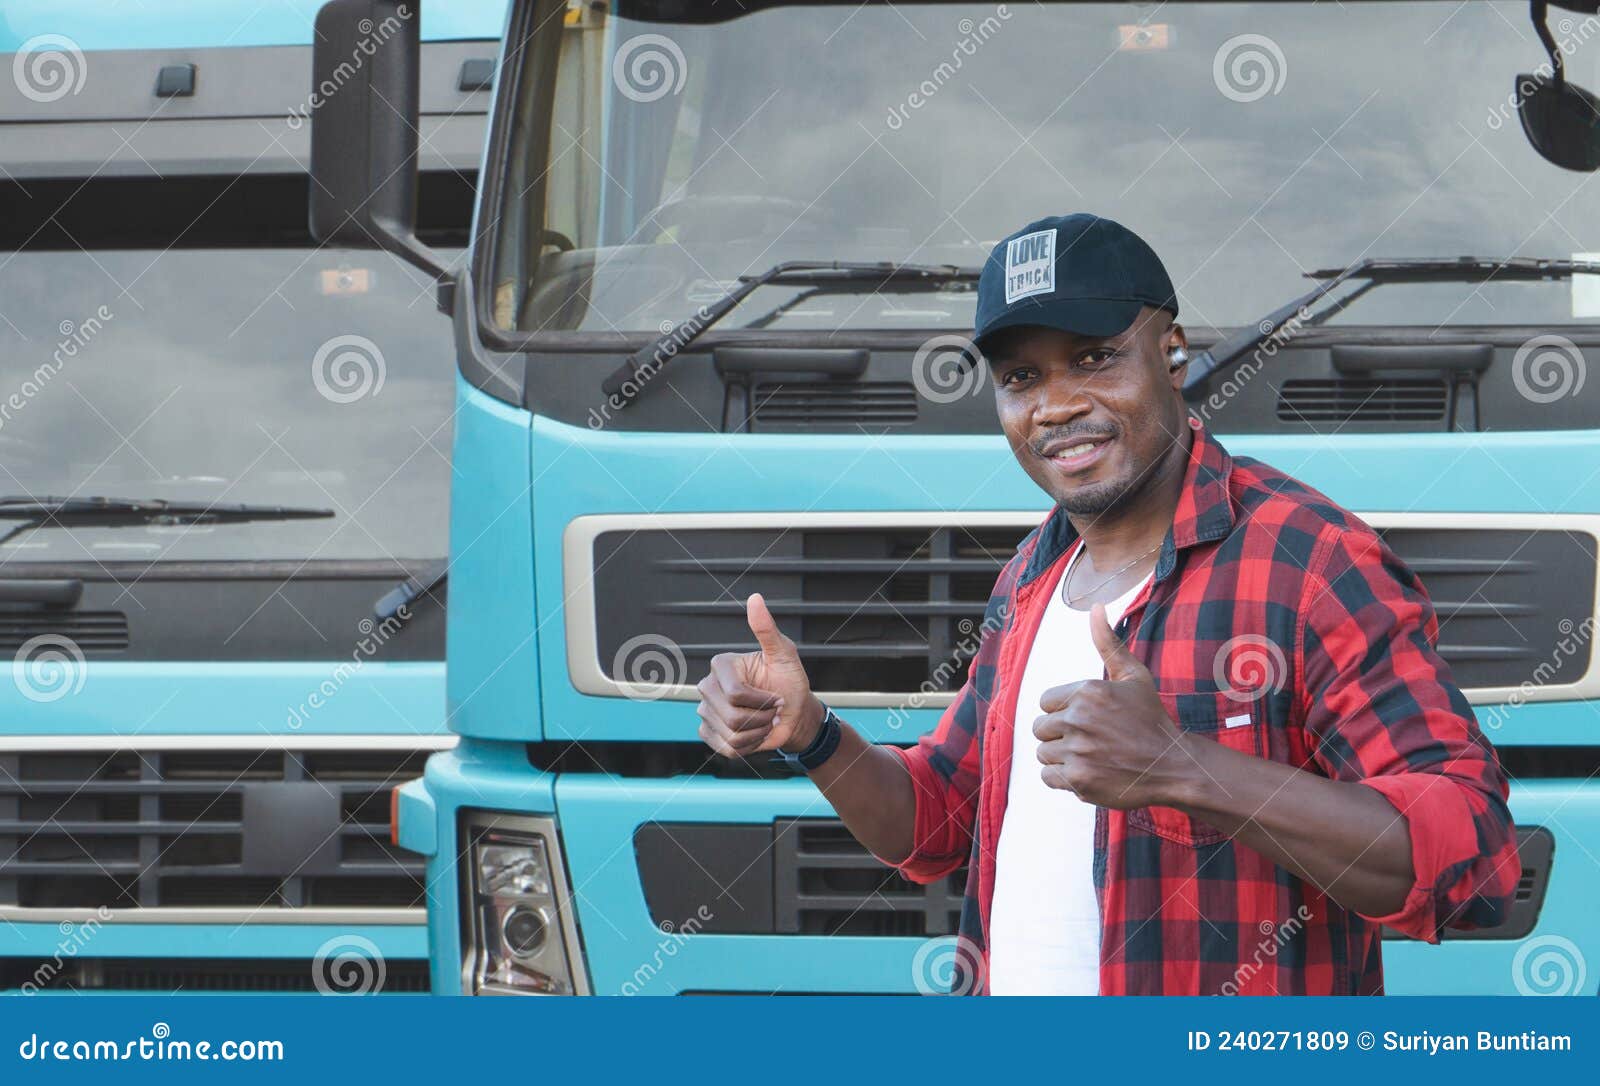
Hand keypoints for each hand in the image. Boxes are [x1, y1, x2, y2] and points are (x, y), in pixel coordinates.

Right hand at [695, 593, 823, 757]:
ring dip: (758, 732)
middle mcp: (708, 686)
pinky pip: (726, 748)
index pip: (735, 694)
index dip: (763, 700)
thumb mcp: (784, 654)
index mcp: (721, 665)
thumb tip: (755, 598)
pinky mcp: (707, 732)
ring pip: (731, 734)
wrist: (792, 714)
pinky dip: (748, 746)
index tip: (778, 695)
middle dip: (762, 718)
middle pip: (732, 716)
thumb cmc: (789, 681)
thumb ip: (767, 629)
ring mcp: (705, 710)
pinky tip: (755, 733)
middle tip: (772, 710)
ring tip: (765, 721)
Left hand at [1032, 603, 1190, 807]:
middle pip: (1040, 727)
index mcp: (1088, 692)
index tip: (1085, 718)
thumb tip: (1095, 606)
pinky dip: (1063, 777)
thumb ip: (1107, 642)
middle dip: (1060, 733)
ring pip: (1043, 753)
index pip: (1045, 701)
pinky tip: (1087, 771)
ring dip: (1061, 756)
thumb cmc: (1150, 719)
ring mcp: (1078, 752)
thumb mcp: (1133, 675)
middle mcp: (1079, 720)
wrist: (1172, 766)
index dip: (1063, 710)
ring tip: (1089, 755)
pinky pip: (1048, 777)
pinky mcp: (1078, 781)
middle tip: (1089, 739)